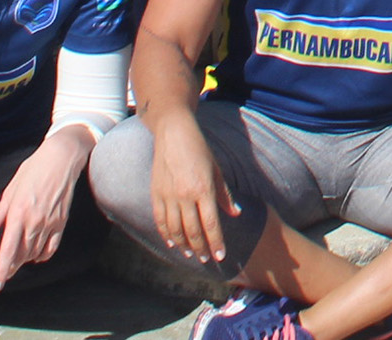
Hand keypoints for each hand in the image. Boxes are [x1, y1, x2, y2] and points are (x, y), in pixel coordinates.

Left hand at [0, 127, 90, 288]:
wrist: (60, 159)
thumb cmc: (32, 171)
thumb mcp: (10, 191)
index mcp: (17, 213)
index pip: (8, 250)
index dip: (2, 270)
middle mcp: (33, 221)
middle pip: (21, 255)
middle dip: (12, 266)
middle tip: (5, 273)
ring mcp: (49, 222)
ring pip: (35, 252)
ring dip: (25, 260)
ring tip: (19, 261)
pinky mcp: (61, 222)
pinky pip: (51, 247)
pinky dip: (42, 255)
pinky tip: (37, 256)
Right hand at [149, 111, 240, 265]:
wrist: (173, 133)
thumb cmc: (199, 149)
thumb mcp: (216, 169)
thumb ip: (224, 194)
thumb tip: (235, 214)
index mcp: (203, 189)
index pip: (211, 224)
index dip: (216, 242)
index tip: (220, 256)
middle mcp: (185, 195)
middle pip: (193, 230)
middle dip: (201, 248)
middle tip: (205, 259)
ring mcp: (168, 195)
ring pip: (175, 229)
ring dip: (184, 244)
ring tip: (191, 254)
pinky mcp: (156, 193)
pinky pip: (160, 220)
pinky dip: (166, 234)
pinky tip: (172, 243)